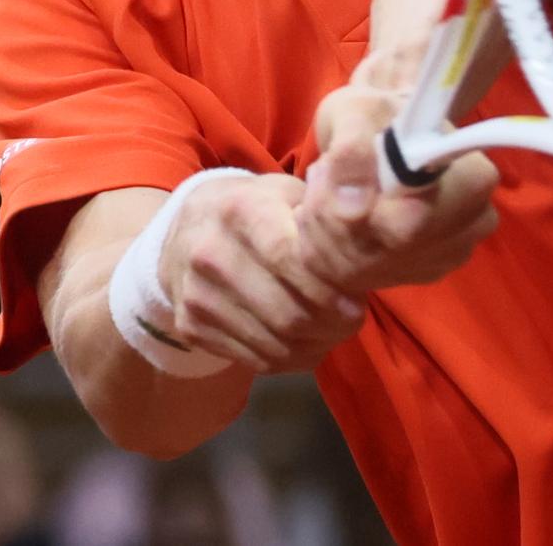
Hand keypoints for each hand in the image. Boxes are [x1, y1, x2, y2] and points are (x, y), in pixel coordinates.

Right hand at [155, 172, 367, 374]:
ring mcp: (197, 296)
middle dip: (331, 324)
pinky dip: (292, 359)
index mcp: (239, 210)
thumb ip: (320, 212)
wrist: (185, 233)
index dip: (329, 288)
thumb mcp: (285, 192)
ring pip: (275, 344)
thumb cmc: (254, 208)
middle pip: (286, 312)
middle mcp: (211, 254)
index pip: (289, 259)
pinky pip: (257, 360)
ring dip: (316, 345)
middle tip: (354, 319)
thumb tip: (366, 234)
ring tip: (335, 330)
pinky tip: (308, 342)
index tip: (358, 300)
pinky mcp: (192, 328)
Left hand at [296, 75, 500, 293]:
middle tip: (318, 177)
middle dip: (333, 220)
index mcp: (472, 181)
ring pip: (362, 270)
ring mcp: (442, 257)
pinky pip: (354, 278)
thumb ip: (354, 151)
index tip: (328, 172)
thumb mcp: (358, 110)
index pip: (409, 223)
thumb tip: (352, 208)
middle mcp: (469, 229)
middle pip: (384, 252)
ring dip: (324, 233)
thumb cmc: (375, 113)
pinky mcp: (412, 275)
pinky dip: (328, 250)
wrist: (381, 131)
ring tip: (323, 190)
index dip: (357, 207)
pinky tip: (330, 215)